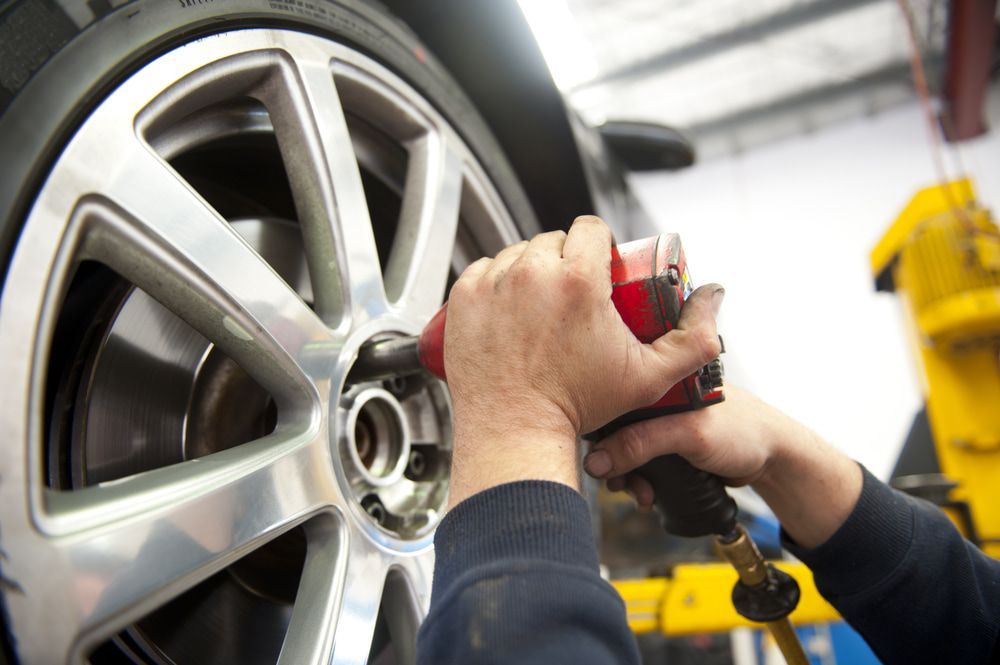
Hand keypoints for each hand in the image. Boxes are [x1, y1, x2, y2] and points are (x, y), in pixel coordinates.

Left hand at [444, 216, 723, 506]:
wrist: (515, 432)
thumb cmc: (576, 406)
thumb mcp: (648, 377)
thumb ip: (693, 341)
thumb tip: (713, 300)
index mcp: (578, 279)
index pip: (590, 228)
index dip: (599, 245)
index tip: (599, 267)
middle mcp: (532, 272)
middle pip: (554, 239)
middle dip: (566, 260)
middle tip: (571, 296)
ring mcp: (493, 283)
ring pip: (518, 253)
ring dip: (531, 269)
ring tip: (541, 305)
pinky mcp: (464, 298)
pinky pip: (484, 270)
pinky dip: (496, 282)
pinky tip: (510, 308)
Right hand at [585, 387, 862, 547]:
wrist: (775, 459)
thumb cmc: (744, 432)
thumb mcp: (689, 434)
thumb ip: (642, 443)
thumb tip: (598, 461)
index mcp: (662, 379)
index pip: (616, 398)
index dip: (600, 429)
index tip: (596, 457)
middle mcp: (658, 397)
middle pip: (617, 428)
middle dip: (614, 460)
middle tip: (620, 484)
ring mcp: (664, 422)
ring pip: (628, 448)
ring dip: (628, 475)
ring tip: (640, 494)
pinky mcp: (670, 444)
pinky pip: (643, 461)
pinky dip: (641, 479)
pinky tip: (647, 494)